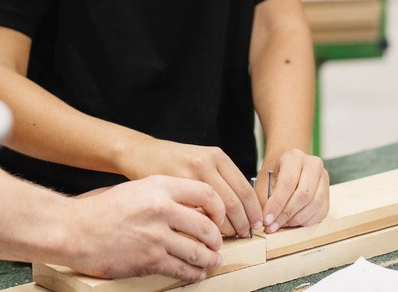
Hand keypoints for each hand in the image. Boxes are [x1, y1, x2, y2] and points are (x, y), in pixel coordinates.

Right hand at [64, 175, 224, 280]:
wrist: (74, 230)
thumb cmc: (102, 210)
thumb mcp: (135, 190)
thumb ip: (163, 195)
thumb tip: (193, 209)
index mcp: (158, 187)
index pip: (205, 193)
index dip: (219, 209)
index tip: (218, 218)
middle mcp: (160, 209)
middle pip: (207, 227)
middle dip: (216, 240)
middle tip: (216, 245)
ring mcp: (156, 236)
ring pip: (198, 252)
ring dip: (209, 260)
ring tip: (211, 261)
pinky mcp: (150, 260)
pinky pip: (183, 269)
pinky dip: (194, 274)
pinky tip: (195, 273)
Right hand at [124, 139, 262, 237]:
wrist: (140, 153)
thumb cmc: (171, 161)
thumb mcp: (201, 160)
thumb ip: (221, 179)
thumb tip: (246, 210)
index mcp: (216, 157)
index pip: (245, 190)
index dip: (254, 213)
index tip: (257, 226)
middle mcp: (204, 164)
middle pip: (234, 205)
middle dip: (242, 226)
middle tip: (243, 236)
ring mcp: (186, 177)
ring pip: (216, 216)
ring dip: (223, 234)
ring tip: (223, 242)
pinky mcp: (170, 191)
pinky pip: (193, 221)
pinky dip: (202, 237)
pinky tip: (202, 243)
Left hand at [260, 148, 328, 231]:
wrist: (289, 165)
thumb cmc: (275, 173)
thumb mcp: (264, 179)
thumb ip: (265, 198)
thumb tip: (266, 220)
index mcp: (294, 157)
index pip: (287, 184)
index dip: (277, 204)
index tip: (267, 219)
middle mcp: (313, 165)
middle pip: (303, 195)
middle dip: (286, 214)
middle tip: (273, 226)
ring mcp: (323, 178)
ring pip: (314, 204)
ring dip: (297, 219)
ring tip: (282, 224)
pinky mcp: (328, 192)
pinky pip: (321, 211)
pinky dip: (306, 220)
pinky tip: (293, 222)